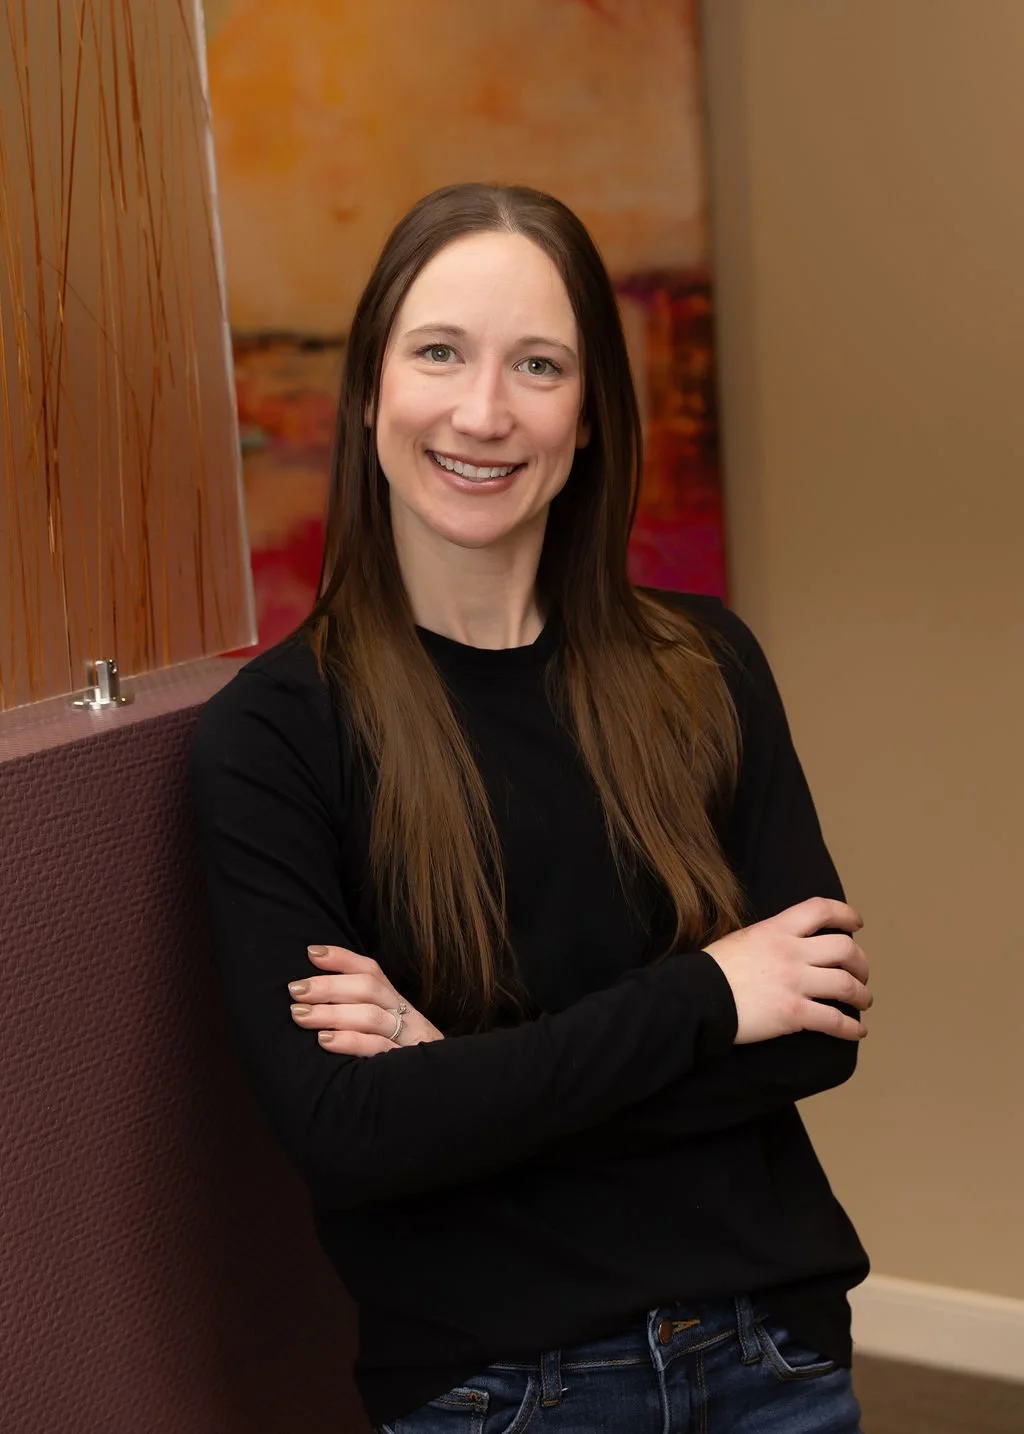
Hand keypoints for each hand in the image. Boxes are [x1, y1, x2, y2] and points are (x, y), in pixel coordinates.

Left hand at [288, 944, 443, 1055]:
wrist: (443, 1092)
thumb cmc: (403, 1061)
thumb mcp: (388, 1032)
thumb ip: (361, 1013)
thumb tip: (314, 997)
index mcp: (397, 1004)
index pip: (371, 972)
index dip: (342, 959)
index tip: (311, 953)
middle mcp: (405, 1017)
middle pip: (368, 989)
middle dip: (328, 986)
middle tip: (295, 990)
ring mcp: (408, 1041)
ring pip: (371, 1016)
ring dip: (331, 1013)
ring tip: (300, 1015)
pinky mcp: (404, 1066)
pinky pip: (378, 1048)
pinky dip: (350, 1041)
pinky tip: (325, 1041)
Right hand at [704, 897, 870, 1043]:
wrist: (696, 998)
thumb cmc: (713, 970)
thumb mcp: (744, 938)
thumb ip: (771, 937)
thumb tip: (789, 943)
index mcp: (777, 929)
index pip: (821, 910)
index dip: (846, 914)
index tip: (856, 924)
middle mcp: (791, 952)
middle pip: (845, 949)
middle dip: (860, 963)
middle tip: (860, 973)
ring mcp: (794, 983)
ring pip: (847, 985)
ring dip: (862, 995)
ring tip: (863, 1001)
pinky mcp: (793, 1013)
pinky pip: (834, 1020)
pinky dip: (851, 1028)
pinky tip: (856, 1031)